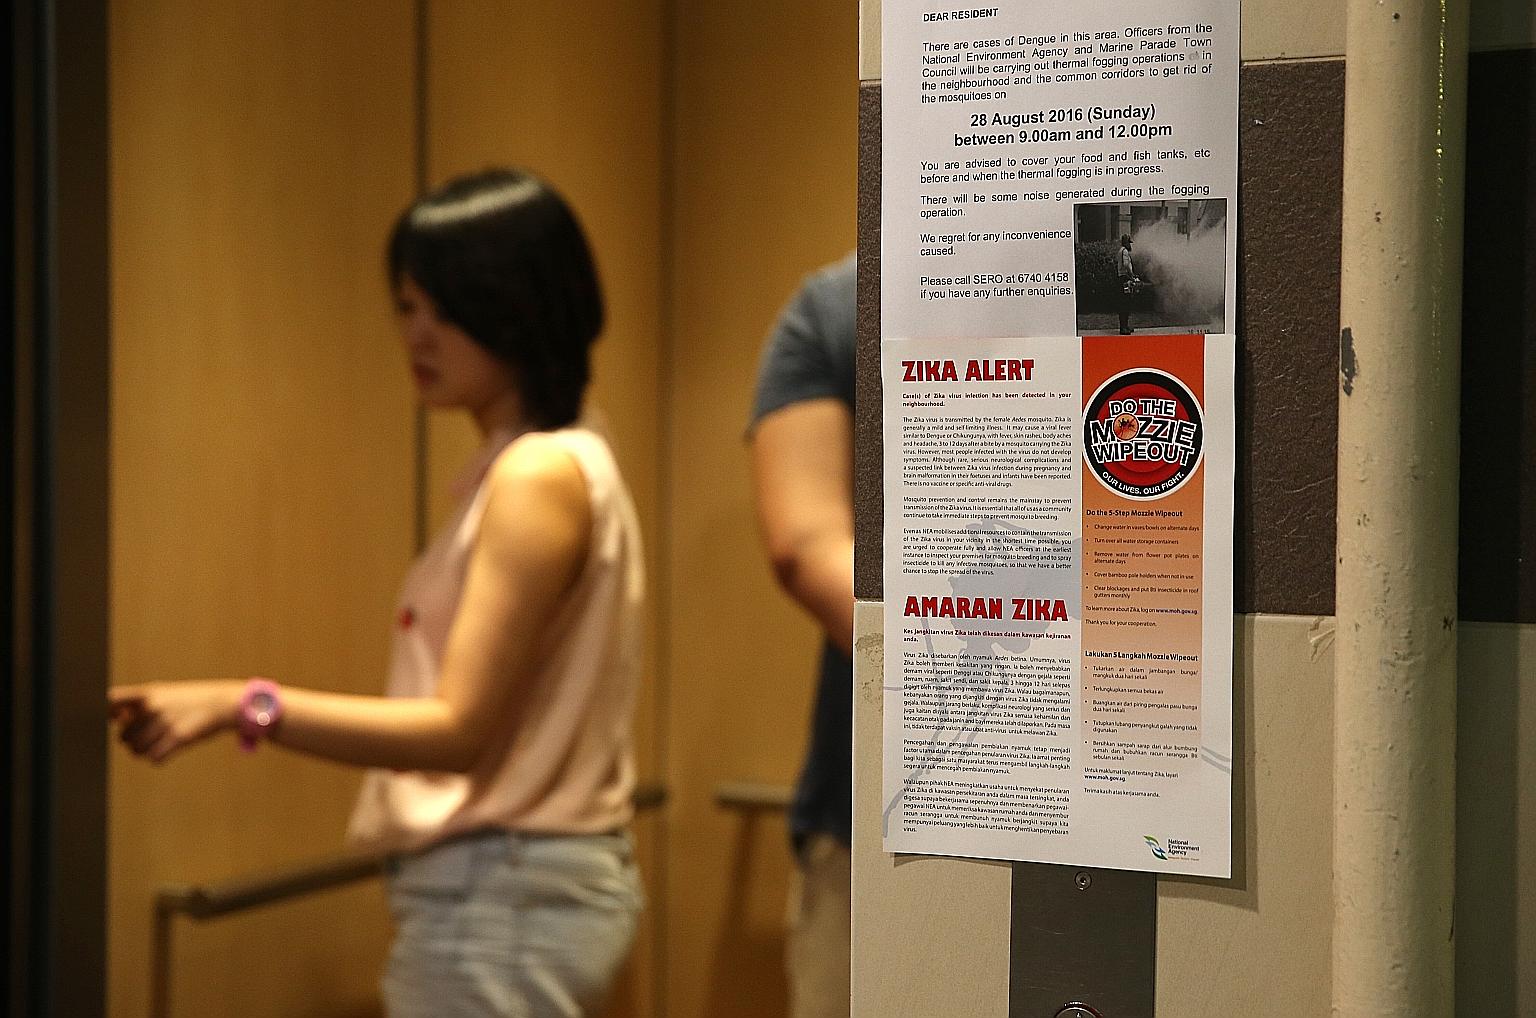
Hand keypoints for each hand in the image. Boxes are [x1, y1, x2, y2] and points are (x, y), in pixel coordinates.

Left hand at [108, 680, 243, 762]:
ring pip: (136, 750)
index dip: (104, 714)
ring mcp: (165, 723)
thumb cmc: (190, 699)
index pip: (111, 701)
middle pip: (122, 737)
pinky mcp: (178, 738)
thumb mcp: (164, 693)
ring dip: (144, 752)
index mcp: (147, 693)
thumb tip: (113, 718)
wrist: (222, 703)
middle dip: (131, 741)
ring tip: (157, 743)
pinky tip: (167, 749)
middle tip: (147, 736)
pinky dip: (158, 758)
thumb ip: (139, 704)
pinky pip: (154, 758)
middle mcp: (153, 707)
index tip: (112, 721)